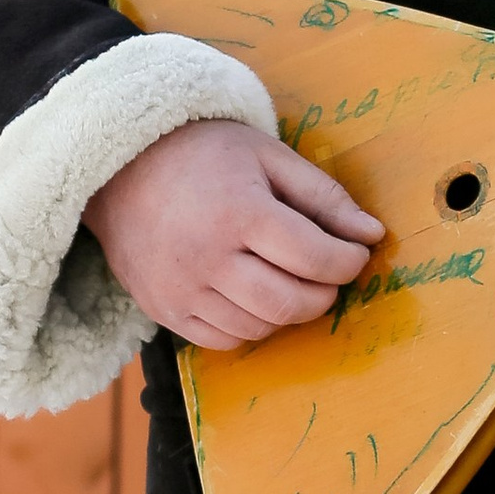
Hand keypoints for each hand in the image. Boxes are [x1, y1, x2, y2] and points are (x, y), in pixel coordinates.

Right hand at [84, 118, 381, 348]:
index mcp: (240, 212)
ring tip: (294, 281)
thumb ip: (323, 195)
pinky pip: (223, 340)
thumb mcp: (268, 155)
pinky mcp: (164, 311)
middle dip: (325, 293)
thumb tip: (373, 234)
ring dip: (290, 312)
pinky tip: (256, 296)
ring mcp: (182, 291)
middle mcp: (208, 259)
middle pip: (290, 302)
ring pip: (259, 327)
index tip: (357, 253)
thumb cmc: (203, 153)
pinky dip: (252, 326)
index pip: (315, 257)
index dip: (348, 261)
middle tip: (331, 274)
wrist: (121, 166)